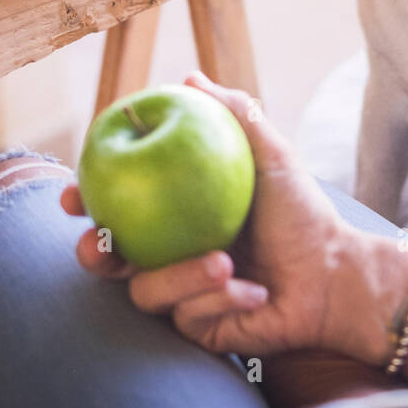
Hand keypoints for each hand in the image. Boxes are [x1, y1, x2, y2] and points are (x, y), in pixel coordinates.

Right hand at [62, 72, 407, 362]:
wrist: (334, 274)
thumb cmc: (303, 212)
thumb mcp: (271, 156)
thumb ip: (235, 115)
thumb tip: (190, 77)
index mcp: (173, 215)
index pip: (116, 206)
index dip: (84, 201)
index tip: (73, 194)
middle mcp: (168, 255)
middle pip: (106, 260)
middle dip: (94, 252)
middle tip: (105, 242)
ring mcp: (181, 296)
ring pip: (146, 293)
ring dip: (184, 276)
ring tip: (227, 261)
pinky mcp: (198, 331)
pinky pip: (187, 318)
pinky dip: (221, 300)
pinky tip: (254, 292)